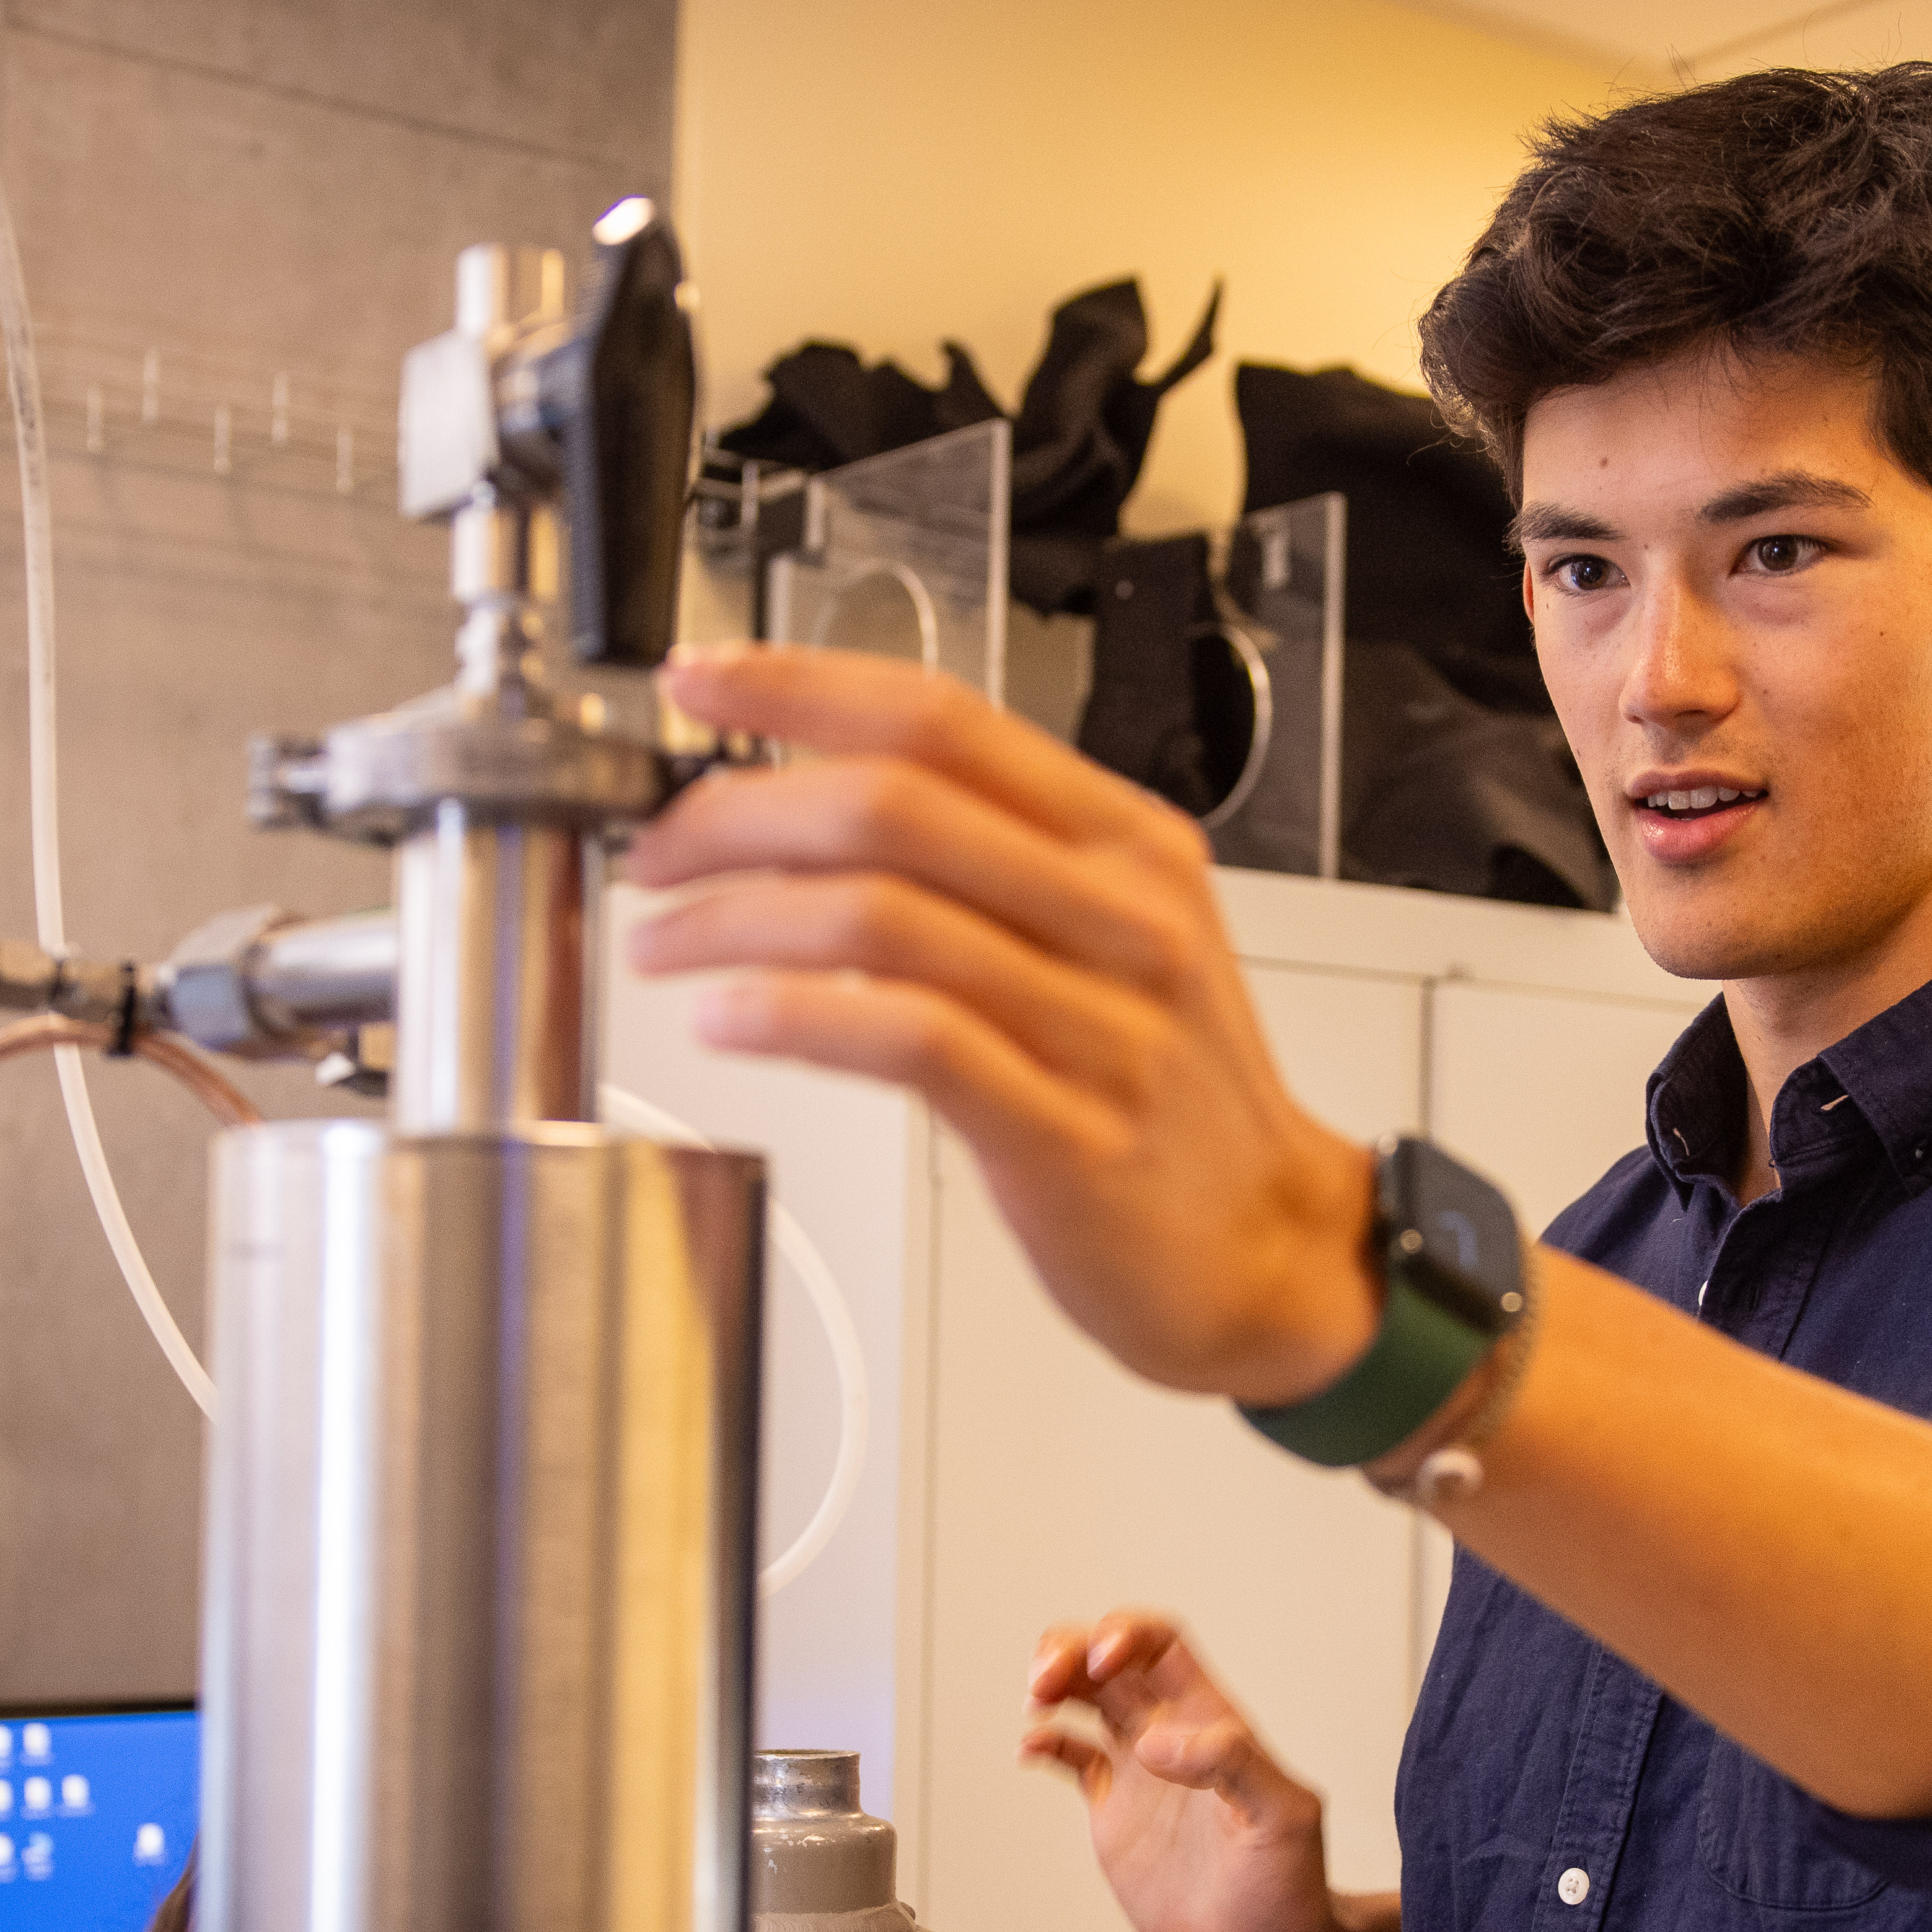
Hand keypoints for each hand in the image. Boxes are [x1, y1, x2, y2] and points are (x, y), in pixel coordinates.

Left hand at [628, 646, 1381, 1405]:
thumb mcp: (1111, 941)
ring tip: (667, 942)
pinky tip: (730, 1022)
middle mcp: (1120, 916)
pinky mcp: (1065, 1133)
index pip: (941, 720)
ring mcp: (1099, 1024)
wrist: (1270, 1245)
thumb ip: (992, 868)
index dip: (800, 688)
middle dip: (741, 815)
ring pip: (880, 918)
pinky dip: (791, 1019)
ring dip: (738, 921)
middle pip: (893, 807)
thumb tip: (810, 809)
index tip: (699, 685)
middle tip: (661, 852)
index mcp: (1125, 843)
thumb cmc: (1167, 1097)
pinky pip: (905, 1041)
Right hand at [1019, 1612, 1403, 1931]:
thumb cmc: (1292, 1896)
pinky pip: (1071, 1757)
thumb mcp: (1284, 1818)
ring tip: (1036, 1699)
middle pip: (1111, 1660)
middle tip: (1047, 1678)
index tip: (1100, 1659)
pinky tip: (1030, 1750)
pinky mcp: (1116, 1814)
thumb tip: (1158, 1743)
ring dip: (1053, 1684)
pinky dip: (1044, 1742)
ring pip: (1086, 1699)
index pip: (1163, 1646)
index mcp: (1214, 1725)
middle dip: (1070, 1650)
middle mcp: (1174, 1740)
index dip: (1126, 1635)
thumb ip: (1234, 1764)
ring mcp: (1141, 1776)